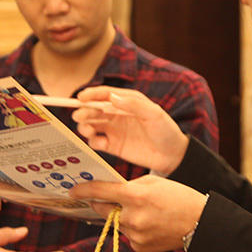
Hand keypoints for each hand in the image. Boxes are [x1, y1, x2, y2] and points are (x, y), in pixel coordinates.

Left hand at [69, 175, 207, 251]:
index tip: (73, 190)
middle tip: (110, 200)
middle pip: (104, 209)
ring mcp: (135, 234)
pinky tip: (151, 225)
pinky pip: (128, 236)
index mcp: (136, 195)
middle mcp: (133, 216)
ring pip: (117, 223)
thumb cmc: (179, 197)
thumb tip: (110, 190)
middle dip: (104, 204)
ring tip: (147, 213)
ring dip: (124, 217)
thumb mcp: (154, 182)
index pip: (101, 191)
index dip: (84, 190)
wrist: (200, 223)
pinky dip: (134, 230)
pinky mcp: (140, 247)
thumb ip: (130, 185)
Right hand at [73, 86, 188, 174]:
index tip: (80, 97)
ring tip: (86, 130)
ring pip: (92, 124)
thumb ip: (134, 105)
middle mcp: (117, 114)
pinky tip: (99, 143)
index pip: (105, 94)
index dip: (91, 94)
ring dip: (85, 126)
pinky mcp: (113, 146)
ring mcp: (114, 130)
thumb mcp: (154, 114)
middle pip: (94, 109)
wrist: (172, 156)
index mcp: (127, 101)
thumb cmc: (166, 131)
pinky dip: (93, 141)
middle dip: (84, 111)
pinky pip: (97, 141)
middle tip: (79, 116)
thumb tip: (112, 97)